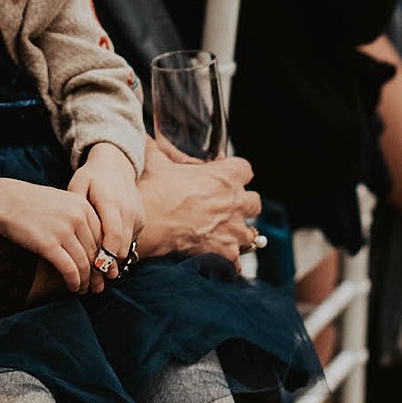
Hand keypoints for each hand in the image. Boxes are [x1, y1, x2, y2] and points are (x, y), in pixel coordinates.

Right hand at [0, 178, 101, 293]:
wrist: (4, 200)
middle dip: (98, 273)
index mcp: (84, 206)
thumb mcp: (62, 202)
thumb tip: (93, 243)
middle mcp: (78, 217)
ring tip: (83, 289)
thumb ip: (79, 217)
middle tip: (97, 287)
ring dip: (86, 280)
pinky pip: (69, 269)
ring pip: (84, 263)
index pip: (103, 238)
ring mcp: (64, 230)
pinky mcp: (48, 244)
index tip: (105, 271)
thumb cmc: (31, 203)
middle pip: (96, 252)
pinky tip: (72, 287)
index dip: (105, 257)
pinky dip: (74, 281)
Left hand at [69, 143, 143, 286]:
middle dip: (106, 265)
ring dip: (112, 261)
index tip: (93, 270)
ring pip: (127, 248)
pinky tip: (103, 255)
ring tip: (95, 275)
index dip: (104, 255)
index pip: (113, 235)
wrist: (116, 164)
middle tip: (91, 282)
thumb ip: (76, 209)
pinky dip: (117, 250)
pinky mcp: (141, 220)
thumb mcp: (78, 186)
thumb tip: (72, 235)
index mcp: (112, 201)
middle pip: (121, 247)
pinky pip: (130, 242)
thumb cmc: (91, 177)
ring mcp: (138, 215)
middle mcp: (129, 210)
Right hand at [138, 150, 261, 264]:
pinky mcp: (226, 253)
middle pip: (255, 202)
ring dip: (240, 235)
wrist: (148, 224)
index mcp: (225, 176)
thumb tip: (146, 139)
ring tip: (225, 237)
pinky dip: (229, 263)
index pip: (246, 169)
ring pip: (252, 234)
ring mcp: (234, 230)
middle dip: (242, 205)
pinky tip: (218, 261)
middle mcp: (235, 202)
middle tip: (225, 209)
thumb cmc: (153, 191)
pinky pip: (238, 263)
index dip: (236, 172)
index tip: (224, 176)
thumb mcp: (155, 161)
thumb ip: (157, 149)